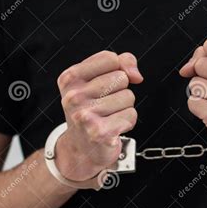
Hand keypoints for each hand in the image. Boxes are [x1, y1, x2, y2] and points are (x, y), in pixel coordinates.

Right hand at [55, 51, 142, 180]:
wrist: (81, 148)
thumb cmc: (91, 111)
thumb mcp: (97, 81)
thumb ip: (120, 64)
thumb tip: (136, 74)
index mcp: (70, 79)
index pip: (110, 59)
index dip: (117, 70)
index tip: (107, 84)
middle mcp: (74, 96)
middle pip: (121, 78)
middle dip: (120, 91)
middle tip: (105, 105)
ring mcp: (85, 115)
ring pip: (128, 97)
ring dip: (124, 108)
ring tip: (108, 117)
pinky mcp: (100, 132)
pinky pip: (131, 115)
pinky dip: (127, 122)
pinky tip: (113, 127)